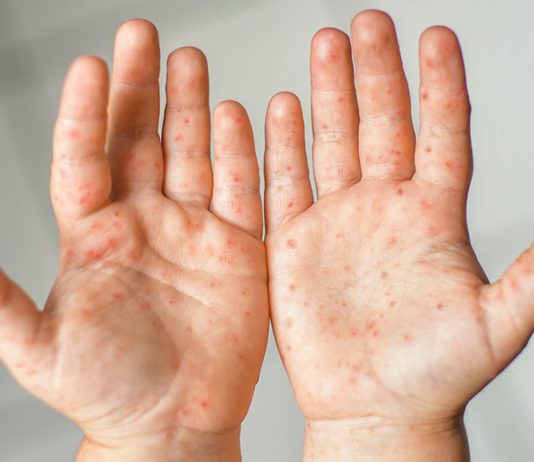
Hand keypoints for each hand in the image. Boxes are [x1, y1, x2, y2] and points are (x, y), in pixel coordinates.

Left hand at [0, 20, 267, 460]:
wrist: (171, 423)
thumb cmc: (107, 390)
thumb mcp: (36, 349)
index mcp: (94, 238)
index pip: (85, 158)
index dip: (84, 112)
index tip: (88, 65)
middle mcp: (145, 224)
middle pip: (141, 141)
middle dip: (142, 87)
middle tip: (142, 36)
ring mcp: (194, 232)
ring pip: (193, 154)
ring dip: (192, 107)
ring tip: (190, 62)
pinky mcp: (237, 250)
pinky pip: (242, 191)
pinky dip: (241, 153)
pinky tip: (237, 118)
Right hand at [265, 10, 533, 460]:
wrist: (374, 409)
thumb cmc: (434, 375)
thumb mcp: (498, 324)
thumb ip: (533, 277)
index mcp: (432, 219)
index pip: (439, 132)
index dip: (440, 83)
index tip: (436, 35)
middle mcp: (383, 211)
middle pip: (381, 123)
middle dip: (374, 70)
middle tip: (364, 23)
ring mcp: (336, 224)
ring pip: (332, 143)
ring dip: (328, 95)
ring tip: (324, 48)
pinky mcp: (294, 245)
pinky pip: (286, 185)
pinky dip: (281, 147)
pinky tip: (279, 111)